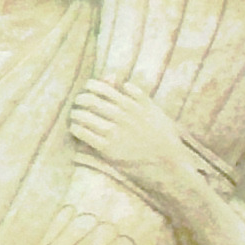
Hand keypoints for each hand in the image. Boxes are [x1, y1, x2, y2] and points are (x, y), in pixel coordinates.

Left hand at [70, 80, 200, 215]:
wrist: (169, 163)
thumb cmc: (162, 136)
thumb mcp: (154, 110)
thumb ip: (136, 94)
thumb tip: (118, 80)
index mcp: (131, 104)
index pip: (100, 88)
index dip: (90, 87)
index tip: (88, 90)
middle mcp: (120, 116)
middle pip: (88, 100)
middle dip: (80, 100)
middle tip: (79, 103)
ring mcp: (114, 132)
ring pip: (83, 115)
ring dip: (75, 114)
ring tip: (75, 116)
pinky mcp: (108, 149)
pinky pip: (83, 133)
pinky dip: (76, 128)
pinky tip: (76, 129)